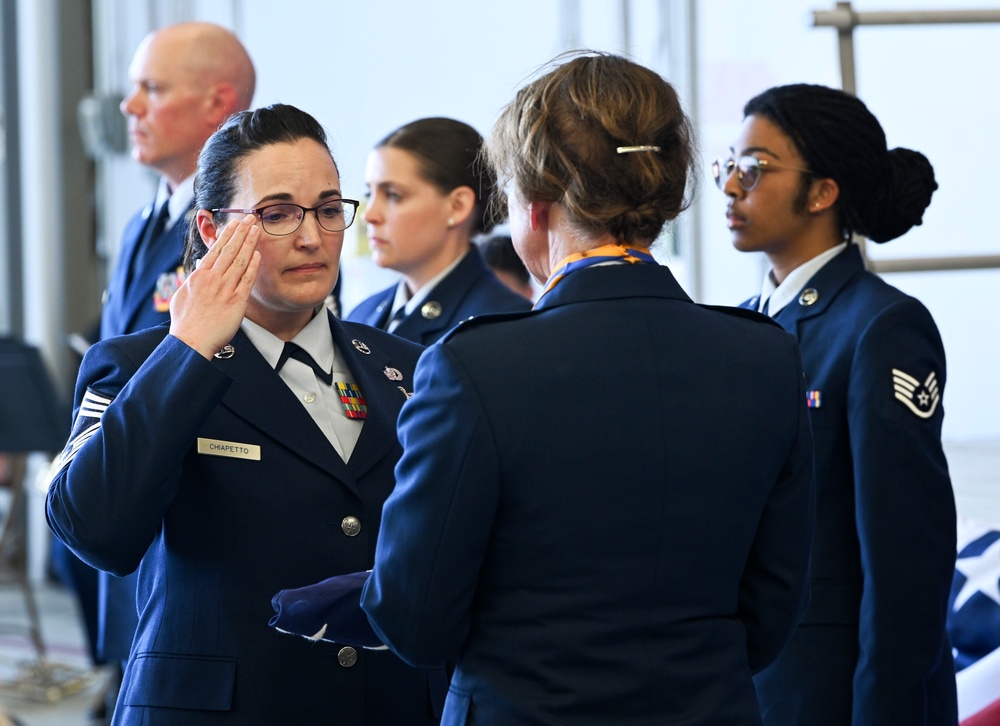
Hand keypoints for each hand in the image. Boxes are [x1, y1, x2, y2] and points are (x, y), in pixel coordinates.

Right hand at [169, 214, 260, 359]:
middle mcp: (212, 279)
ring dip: (249, 243)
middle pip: (230, 250)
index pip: (216, 250)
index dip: (227, 235)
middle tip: (251, 218)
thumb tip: (198, 270)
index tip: (235, 223)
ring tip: (257, 229)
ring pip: (240, 261)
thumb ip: (192, 281)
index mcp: (199, 276)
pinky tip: (259, 255)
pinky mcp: (236, 302)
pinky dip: (253, 266)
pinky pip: (247, 280)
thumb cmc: (185, 323)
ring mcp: (225, 289)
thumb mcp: (183, 297)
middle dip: (241, 232)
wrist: (191, 341)